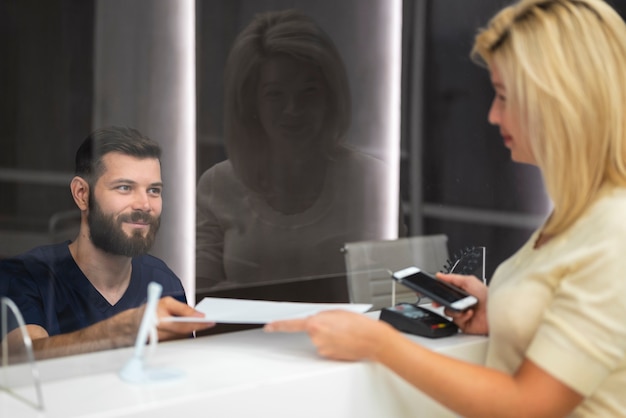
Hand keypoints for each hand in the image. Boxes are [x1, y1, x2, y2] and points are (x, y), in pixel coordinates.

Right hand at [154, 297, 214, 340]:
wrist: (137, 321)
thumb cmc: (152, 309)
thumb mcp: (167, 302)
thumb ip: (183, 308)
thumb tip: (198, 314)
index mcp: (160, 322)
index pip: (183, 326)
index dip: (197, 324)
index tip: (210, 321)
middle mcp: (161, 334)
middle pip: (185, 333)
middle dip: (198, 326)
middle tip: (210, 321)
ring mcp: (162, 341)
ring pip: (184, 336)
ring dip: (193, 328)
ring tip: (204, 321)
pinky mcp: (165, 343)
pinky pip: (180, 337)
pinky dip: (187, 331)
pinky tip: (194, 325)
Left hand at [265, 310, 394, 360]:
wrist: (372, 340)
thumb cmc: (358, 324)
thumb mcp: (337, 311)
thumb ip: (321, 315)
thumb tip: (316, 319)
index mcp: (316, 323)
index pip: (291, 324)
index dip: (278, 325)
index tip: (269, 326)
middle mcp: (316, 337)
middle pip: (310, 331)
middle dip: (320, 328)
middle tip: (336, 325)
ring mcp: (322, 349)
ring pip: (319, 340)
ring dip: (328, 336)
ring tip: (343, 333)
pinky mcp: (329, 356)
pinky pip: (326, 348)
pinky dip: (333, 344)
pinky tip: (344, 340)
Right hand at [434, 273, 488, 334]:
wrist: (496, 310)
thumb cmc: (488, 295)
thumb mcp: (469, 281)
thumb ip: (453, 278)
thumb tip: (440, 275)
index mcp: (462, 292)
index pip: (446, 290)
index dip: (439, 290)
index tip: (433, 289)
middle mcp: (461, 303)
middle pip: (443, 301)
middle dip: (440, 301)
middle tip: (438, 301)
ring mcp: (462, 313)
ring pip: (448, 311)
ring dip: (455, 309)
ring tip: (465, 307)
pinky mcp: (464, 324)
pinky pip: (455, 320)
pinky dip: (462, 316)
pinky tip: (469, 313)